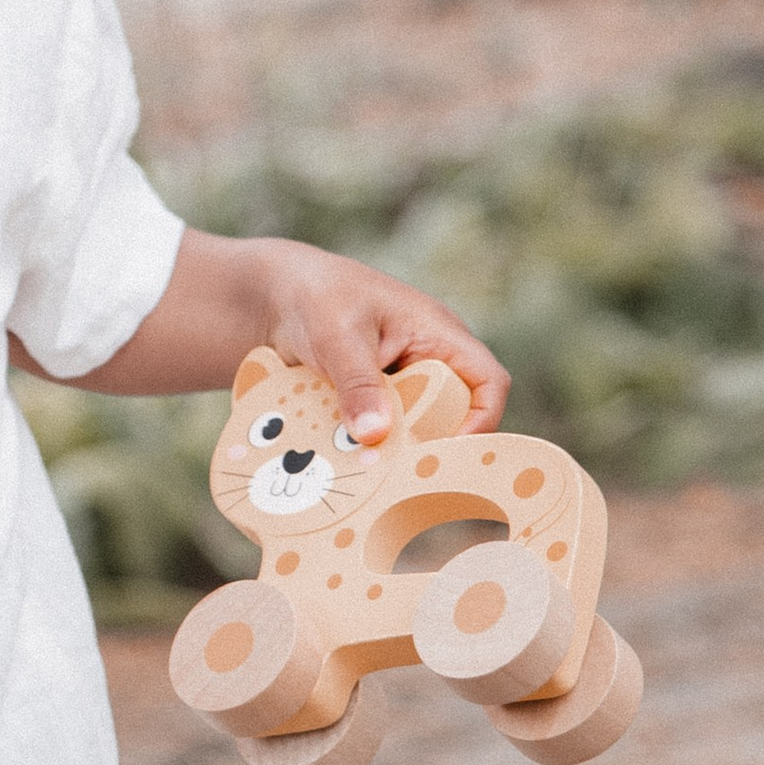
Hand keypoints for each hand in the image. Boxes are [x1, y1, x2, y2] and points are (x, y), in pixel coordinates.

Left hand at [255, 242, 508, 444]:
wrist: (275, 295)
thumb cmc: (316, 295)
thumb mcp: (338, 336)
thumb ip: (358, 383)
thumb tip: (374, 433)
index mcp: (438, 333)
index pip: (488, 381)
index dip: (481, 420)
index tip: (446, 451)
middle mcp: (429, 360)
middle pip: (455, 413)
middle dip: (432, 442)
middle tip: (400, 469)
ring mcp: (402, 380)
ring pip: (417, 426)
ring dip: (396, 446)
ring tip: (370, 466)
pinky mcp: (375, 398)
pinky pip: (386, 428)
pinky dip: (371, 441)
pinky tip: (347, 455)